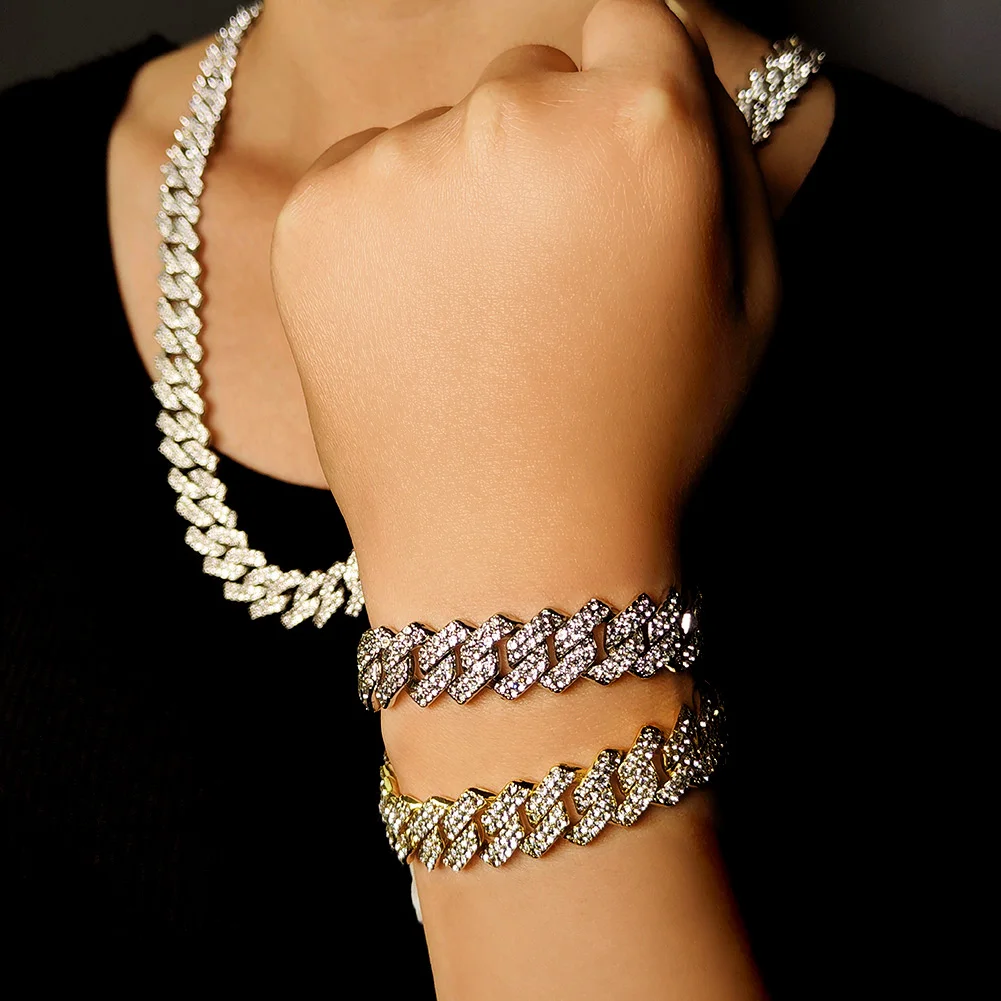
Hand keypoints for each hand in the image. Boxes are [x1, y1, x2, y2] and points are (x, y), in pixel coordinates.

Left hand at [271, 0, 777, 627]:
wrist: (509, 546)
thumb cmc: (638, 435)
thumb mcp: (750, 299)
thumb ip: (722, 154)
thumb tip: (674, 70)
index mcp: (642, 128)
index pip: (629, 23)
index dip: (621, 98)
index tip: (603, 172)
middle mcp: (516, 119)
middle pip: (526, 80)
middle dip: (540, 153)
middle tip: (541, 274)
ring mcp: (404, 162)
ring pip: (438, 132)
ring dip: (456, 196)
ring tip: (475, 317)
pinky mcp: (320, 213)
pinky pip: (362, 177)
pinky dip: (384, 232)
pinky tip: (415, 322)